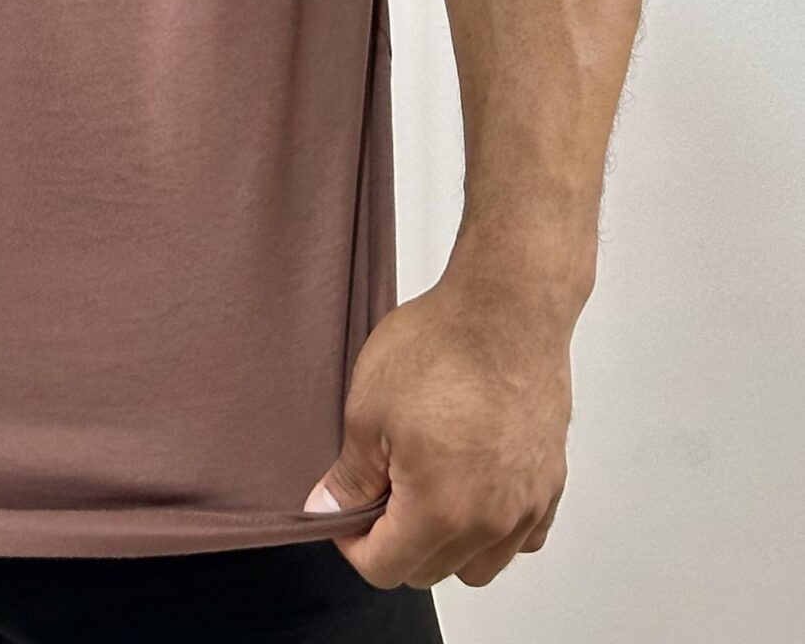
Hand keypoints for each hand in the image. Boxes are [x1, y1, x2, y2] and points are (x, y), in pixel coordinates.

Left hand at [300, 271, 571, 589]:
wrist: (507, 307)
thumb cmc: (442, 347)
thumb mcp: (368, 408)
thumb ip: (349, 476)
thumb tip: (329, 510)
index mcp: (440, 512)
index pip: (386, 569)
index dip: (353, 545)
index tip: (345, 514)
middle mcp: (491, 523)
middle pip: (431, 571)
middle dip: (396, 542)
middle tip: (379, 490)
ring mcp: (527, 505)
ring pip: (479, 563)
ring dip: (447, 543)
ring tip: (425, 486)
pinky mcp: (551, 482)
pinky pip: (520, 536)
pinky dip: (495, 527)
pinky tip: (473, 484)